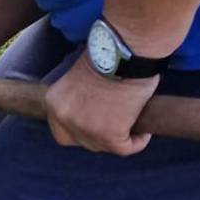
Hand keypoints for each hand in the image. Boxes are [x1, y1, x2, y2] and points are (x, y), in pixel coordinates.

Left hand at [44, 52, 158, 154]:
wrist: (125, 51)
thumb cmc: (108, 56)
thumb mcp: (78, 78)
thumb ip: (78, 98)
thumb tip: (91, 110)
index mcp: (54, 102)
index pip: (61, 131)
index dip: (79, 132)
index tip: (95, 127)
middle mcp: (65, 118)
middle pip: (82, 142)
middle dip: (99, 136)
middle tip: (116, 126)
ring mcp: (86, 128)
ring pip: (104, 147)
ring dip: (119, 138)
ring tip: (133, 125)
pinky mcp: (110, 135)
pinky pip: (126, 148)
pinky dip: (137, 142)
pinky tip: (144, 133)